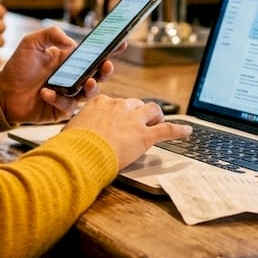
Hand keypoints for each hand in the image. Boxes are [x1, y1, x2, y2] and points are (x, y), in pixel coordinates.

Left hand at [0, 25, 114, 123]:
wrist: (2, 93)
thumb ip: (51, 34)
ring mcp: (69, 93)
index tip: (122, 43)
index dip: (110, 49)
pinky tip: (46, 92)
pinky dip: (58, 98)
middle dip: (106, 70)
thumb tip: (72, 43)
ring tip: (87, 82)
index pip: (94, 53)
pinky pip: (67, 105)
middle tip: (107, 65)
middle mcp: (73, 76)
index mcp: (70, 59)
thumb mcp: (31, 42)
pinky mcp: (61, 109)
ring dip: (91, 87)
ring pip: (89, 93)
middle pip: (98, 74)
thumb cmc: (18, 67)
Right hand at [64, 96, 192, 168]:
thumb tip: (71, 136)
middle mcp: (119, 106)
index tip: (118, 117)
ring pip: (152, 110)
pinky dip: (178, 130)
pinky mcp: (145, 135)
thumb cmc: (72, 146)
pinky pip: (167, 130)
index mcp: (100, 103)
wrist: (81, 154)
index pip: (114, 102)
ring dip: (156, 116)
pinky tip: (187, 131)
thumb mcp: (70, 130)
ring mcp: (133, 120)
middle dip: (138, 113)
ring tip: (157, 123)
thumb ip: (77, 128)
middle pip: (134, 104)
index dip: (118, 111)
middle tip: (138, 123)